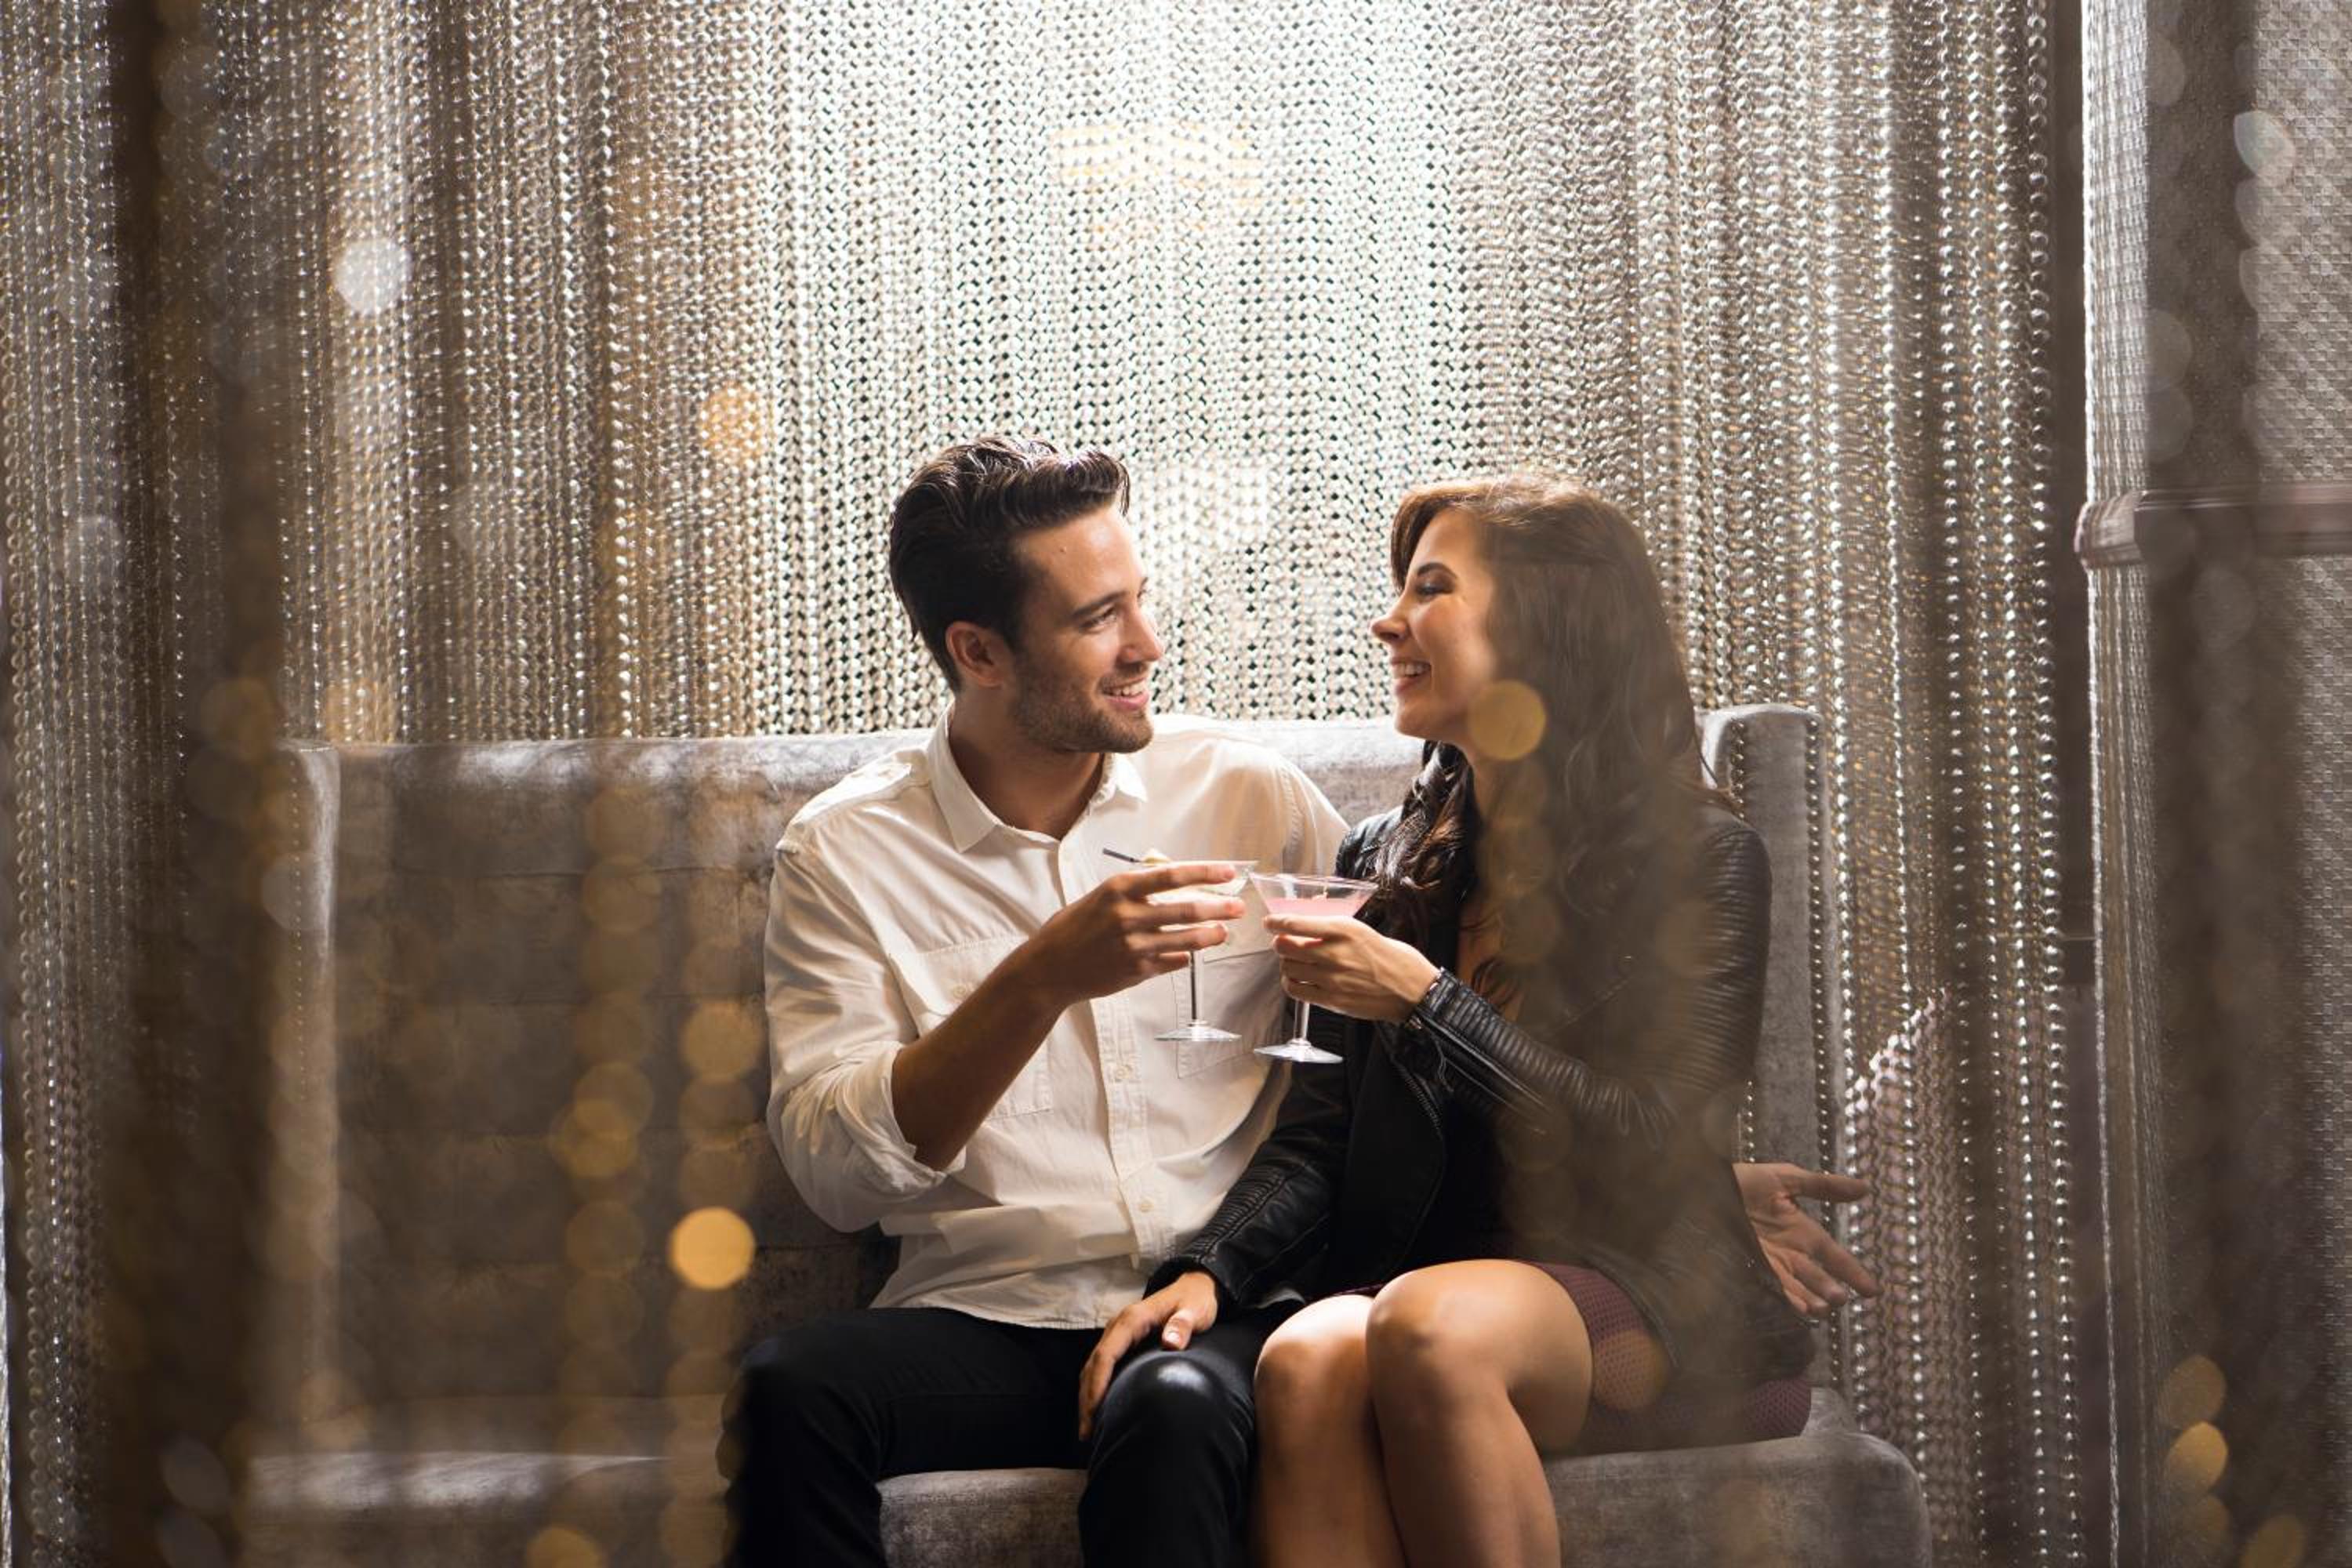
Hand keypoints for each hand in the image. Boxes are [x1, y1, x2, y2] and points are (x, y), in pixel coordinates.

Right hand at [1020, 863, 1246, 1008]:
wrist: (1048, 968)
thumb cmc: (1074, 928)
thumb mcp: (1100, 897)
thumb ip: (1134, 891)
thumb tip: (1174, 884)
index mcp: (1118, 889)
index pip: (1172, 875)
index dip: (1205, 873)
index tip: (1228, 871)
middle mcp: (1127, 915)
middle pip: (1186, 909)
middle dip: (1219, 908)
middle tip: (1238, 907)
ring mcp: (1133, 946)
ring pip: (1186, 940)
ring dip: (1211, 935)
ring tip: (1224, 932)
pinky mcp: (1136, 971)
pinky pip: (1172, 962)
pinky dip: (1184, 957)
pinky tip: (1191, 953)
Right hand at [1077, 1270, 1220, 1439]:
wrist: (1195, 1288)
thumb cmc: (1195, 1302)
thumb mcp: (1195, 1311)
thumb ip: (1183, 1325)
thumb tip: (1170, 1343)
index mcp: (1132, 1320)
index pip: (1106, 1354)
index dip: (1097, 1383)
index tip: (1094, 1410)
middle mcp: (1119, 1327)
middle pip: (1093, 1364)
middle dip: (1087, 1398)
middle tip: (1086, 1432)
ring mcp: (1118, 1335)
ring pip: (1092, 1367)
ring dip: (1087, 1397)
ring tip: (1088, 1430)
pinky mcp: (1122, 1343)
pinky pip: (1101, 1367)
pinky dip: (1095, 1389)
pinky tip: (1099, 1411)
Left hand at [1262, 914, 1439, 1022]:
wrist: (1411, 990)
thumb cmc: (1391, 957)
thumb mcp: (1363, 931)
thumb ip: (1334, 929)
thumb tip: (1308, 922)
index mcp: (1343, 929)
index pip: (1295, 923)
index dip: (1275, 923)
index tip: (1270, 922)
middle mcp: (1334, 952)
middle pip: (1285, 946)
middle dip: (1280, 943)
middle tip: (1284, 942)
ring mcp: (1331, 978)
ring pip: (1288, 968)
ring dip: (1287, 963)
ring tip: (1295, 961)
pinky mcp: (1331, 999)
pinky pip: (1296, 990)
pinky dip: (1291, 983)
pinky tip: (1298, 979)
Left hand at [1734, 1162, 1882, 1316]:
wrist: (1702, 1185)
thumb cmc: (1744, 1180)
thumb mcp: (1785, 1178)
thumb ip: (1822, 1185)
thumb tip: (1865, 1188)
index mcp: (1801, 1232)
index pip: (1833, 1255)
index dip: (1853, 1272)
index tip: (1873, 1291)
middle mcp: (1788, 1253)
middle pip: (1815, 1276)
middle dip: (1828, 1288)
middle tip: (1840, 1298)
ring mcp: (1768, 1263)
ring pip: (1795, 1286)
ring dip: (1808, 1298)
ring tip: (1819, 1308)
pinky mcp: (1747, 1267)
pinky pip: (1767, 1285)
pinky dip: (1782, 1297)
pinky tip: (1792, 1305)